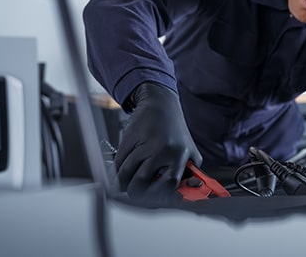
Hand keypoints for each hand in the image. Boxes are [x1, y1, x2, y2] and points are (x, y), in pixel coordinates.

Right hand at [115, 82, 202, 203]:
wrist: (161, 104)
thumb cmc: (174, 130)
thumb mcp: (188, 150)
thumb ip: (187, 172)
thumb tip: (183, 197)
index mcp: (181, 155)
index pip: (169, 185)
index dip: (158, 197)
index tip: (152, 201)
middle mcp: (164, 149)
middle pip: (141, 183)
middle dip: (134, 192)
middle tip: (134, 193)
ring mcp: (146, 143)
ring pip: (127, 173)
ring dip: (123, 182)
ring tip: (125, 183)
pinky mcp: (130, 138)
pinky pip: (120, 162)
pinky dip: (118, 170)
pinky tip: (122, 170)